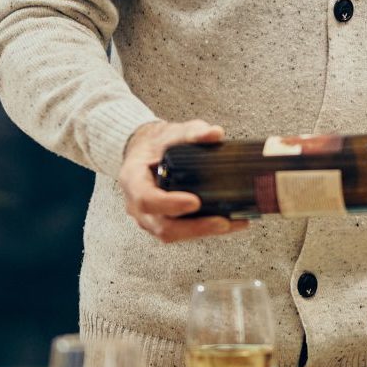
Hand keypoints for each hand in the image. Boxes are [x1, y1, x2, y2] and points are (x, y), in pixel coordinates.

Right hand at [118, 119, 246, 242]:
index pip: (146, 199)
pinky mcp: (164, 223)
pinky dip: (205, 230)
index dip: (170, 204)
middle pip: (162, 226)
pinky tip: (229, 223)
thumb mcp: (173, 132)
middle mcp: (138, 205)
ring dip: (204, 232)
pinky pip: (182, 233)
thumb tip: (215, 133)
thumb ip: (193, 132)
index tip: (194, 202)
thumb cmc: (156, 145)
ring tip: (232, 223)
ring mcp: (150, 218)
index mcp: (134, 179)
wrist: (146, 153)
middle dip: (194, 228)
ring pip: (173, 234)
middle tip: (222, 221)